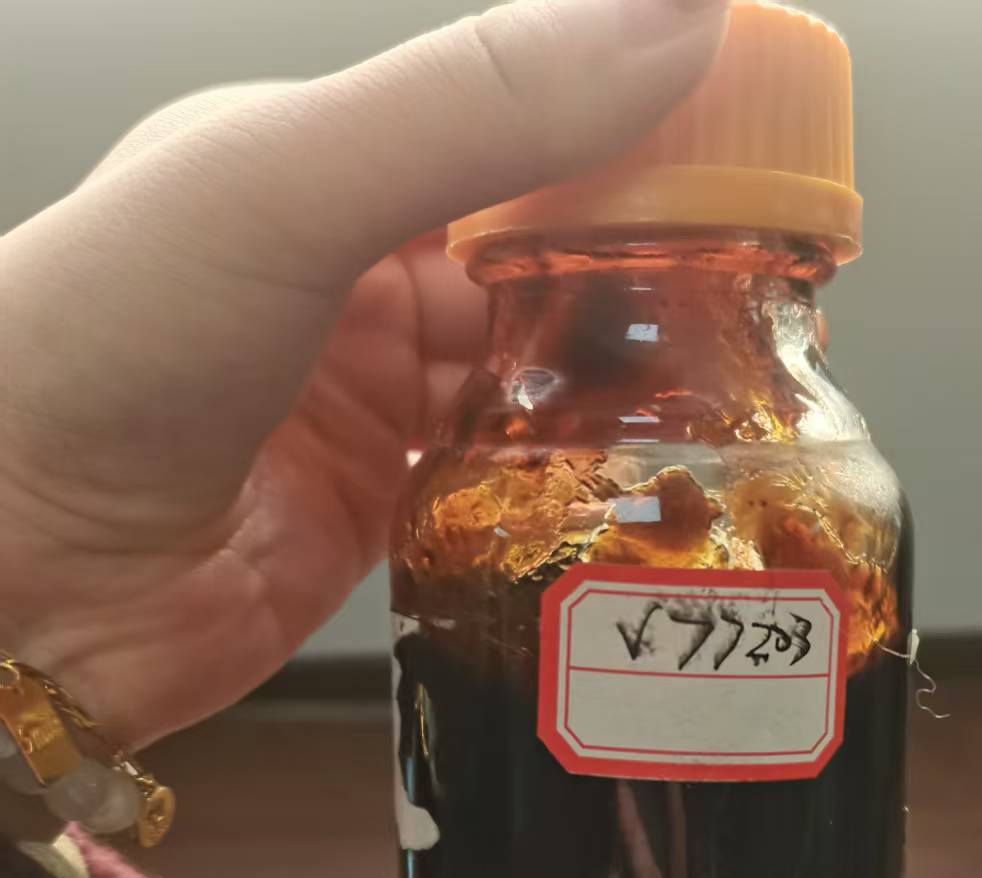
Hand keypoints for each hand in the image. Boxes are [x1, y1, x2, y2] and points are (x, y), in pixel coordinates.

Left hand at [0, 0, 728, 745]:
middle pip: (549, 261)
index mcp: (336, 164)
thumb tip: (679, 12)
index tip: (759, 169)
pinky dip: (562, 475)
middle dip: (647, 281)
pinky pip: (504, 476)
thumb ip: (482, 106)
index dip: (645, 142)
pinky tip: (623, 480)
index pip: (530, 131)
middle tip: (763, 309)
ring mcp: (376, 398)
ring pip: (538, 374)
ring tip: (720, 400)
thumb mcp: (289, 191)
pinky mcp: (385, 505)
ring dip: (614, 387)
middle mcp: (363, 278)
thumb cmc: (100, 355)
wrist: (10, 575)